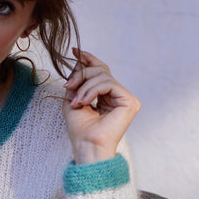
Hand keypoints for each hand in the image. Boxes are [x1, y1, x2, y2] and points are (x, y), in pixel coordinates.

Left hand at [63, 48, 140, 163]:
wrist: (86, 146)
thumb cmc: (80, 130)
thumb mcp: (73, 100)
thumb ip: (77, 82)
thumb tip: (78, 60)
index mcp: (106, 96)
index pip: (100, 71)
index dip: (88, 59)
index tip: (74, 52)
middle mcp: (117, 96)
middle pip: (101, 70)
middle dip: (81, 74)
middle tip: (68, 85)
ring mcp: (125, 98)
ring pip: (103, 76)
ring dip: (85, 87)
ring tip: (76, 102)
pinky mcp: (129, 101)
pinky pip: (109, 84)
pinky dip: (92, 90)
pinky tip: (83, 102)